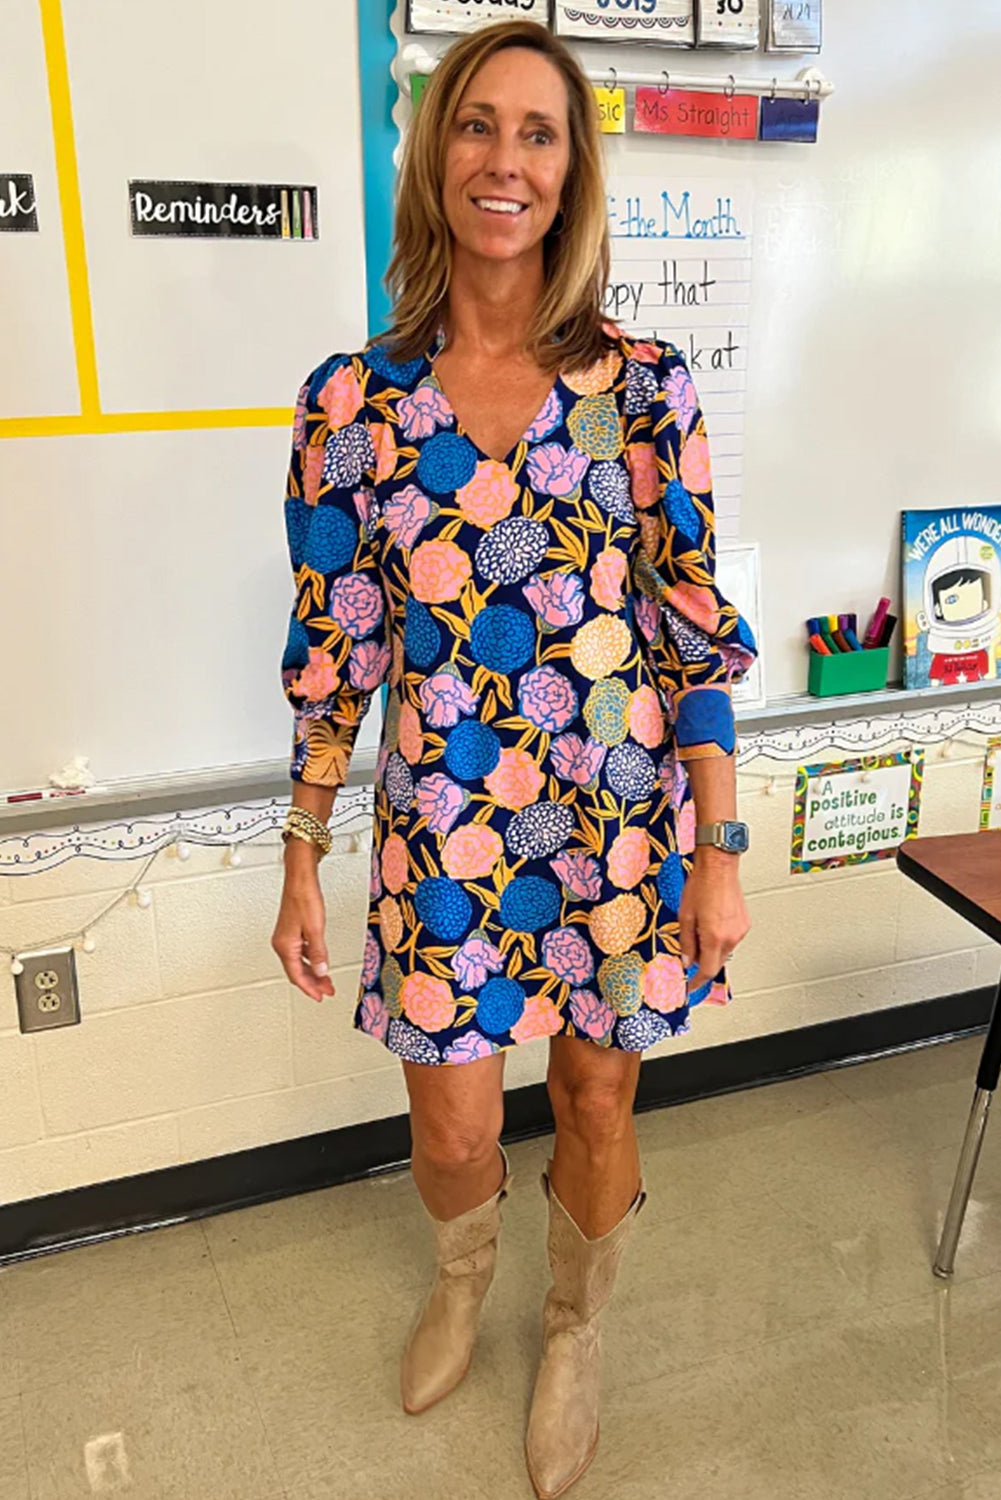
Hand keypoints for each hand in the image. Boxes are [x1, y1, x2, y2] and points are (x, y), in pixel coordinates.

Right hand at [271, 844, 336, 1002]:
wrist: (299, 879)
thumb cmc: (304, 899)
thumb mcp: (315, 929)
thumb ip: (319, 953)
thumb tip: (322, 971)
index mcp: (285, 946)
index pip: (297, 976)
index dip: (310, 989)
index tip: (320, 996)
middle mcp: (282, 944)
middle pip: (297, 972)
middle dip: (313, 983)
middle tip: (326, 991)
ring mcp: (285, 938)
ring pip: (298, 963)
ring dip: (312, 972)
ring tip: (326, 981)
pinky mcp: (290, 932)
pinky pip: (300, 953)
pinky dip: (310, 960)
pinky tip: (319, 962)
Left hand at [677, 851, 750, 992]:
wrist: (719, 866)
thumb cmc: (702, 884)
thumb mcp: (685, 916)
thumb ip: (685, 942)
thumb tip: (685, 960)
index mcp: (714, 937)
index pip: (706, 970)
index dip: (696, 982)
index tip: (689, 986)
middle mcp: (730, 936)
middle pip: (717, 964)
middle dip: (702, 966)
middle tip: (689, 960)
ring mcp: (740, 930)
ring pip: (724, 952)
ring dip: (711, 950)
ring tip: (699, 931)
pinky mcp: (744, 924)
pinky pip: (730, 940)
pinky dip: (719, 939)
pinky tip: (710, 924)